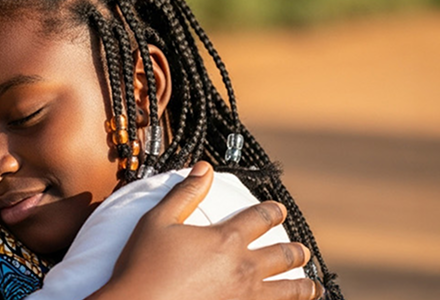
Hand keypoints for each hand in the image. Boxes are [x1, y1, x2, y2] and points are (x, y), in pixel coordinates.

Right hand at [101, 162, 322, 299]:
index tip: (279, 209)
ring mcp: (245, 296)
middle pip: (283, 256)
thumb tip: (205, 168)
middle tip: (303, 250)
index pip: (260, 218)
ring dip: (304, 286)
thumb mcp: (157, 220)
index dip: (272, 211)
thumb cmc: (143, 264)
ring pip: (288, 290)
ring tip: (312, 285)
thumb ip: (185, 193)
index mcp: (225, 239)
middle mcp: (243, 267)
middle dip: (296, 251)